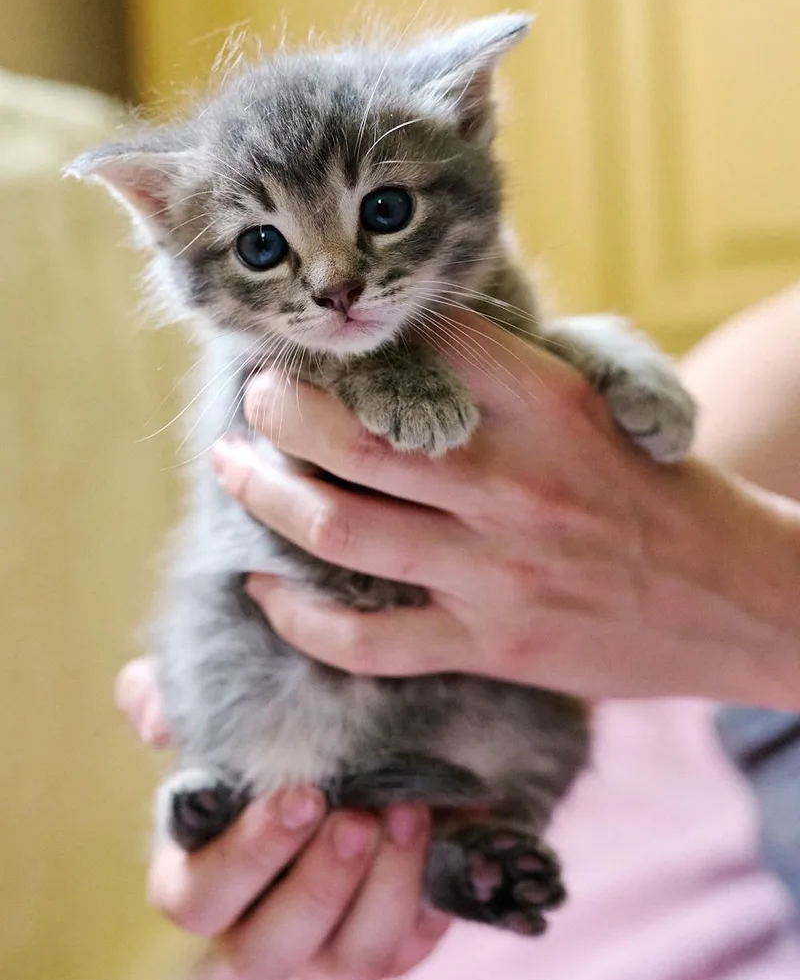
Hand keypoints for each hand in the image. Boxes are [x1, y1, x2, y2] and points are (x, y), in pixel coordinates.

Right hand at [116, 660, 448, 979]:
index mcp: (198, 878)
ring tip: (405, 811)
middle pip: (266, 952)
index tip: (300, 796)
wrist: (354, 739)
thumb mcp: (210, 706)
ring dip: (381, 886)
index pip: (196, 899)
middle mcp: (254, 931)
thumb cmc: (263, 731)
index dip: (247, 856)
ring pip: (348, 960)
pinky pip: (404, 945)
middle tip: (356, 817)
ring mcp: (322, 951)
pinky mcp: (387, 945)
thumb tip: (159, 721)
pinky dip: (419, 891)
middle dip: (317, 884)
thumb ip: (162, 698)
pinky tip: (429, 828)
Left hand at [212, 313, 799, 707]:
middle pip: (354, 436)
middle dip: (280, 407)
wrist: (739, 598)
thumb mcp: (605, 404)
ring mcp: (494, 569)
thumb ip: (514, 374)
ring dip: (264, 492)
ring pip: (340, 526)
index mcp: (545, 404)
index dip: (363, 335)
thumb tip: (422, 345)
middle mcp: (511, 481)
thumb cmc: (663, 493)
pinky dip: (301, 618)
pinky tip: (266, 590)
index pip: (427, 344)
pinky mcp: (489, 644)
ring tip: (233, 465)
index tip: (324, 339)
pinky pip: (366, 641)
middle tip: (255, 396)